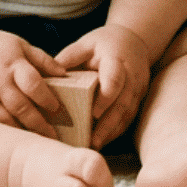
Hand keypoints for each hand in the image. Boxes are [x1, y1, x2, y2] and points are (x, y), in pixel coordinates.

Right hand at [0, 29, 67, 135]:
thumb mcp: (22, 46)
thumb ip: (43, 60)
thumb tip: (65, 74)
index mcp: (12, 63)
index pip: (32, 83)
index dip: (46, 98)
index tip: (57, 108)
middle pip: (20, 106)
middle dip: (38, 123)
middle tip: (52, 136)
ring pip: (4, 120)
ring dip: (21, 132)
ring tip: (36, 140)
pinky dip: (4, 132)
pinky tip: (15, 139)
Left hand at [55, 24, 153, 148]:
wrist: (134, 41)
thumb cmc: (104, 43)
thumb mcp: (86, 43)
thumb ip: (69, 57)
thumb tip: (48, 75)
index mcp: (117, 59)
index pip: (115, 79)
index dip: (106, 97)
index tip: (94, 114)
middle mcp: (132, 75)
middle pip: (123, 102)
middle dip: (108, 124)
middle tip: (93, 141)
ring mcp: (138, 88)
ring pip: (128, 113)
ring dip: (113, 131)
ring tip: (95, 145)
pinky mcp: (139, 98)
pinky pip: (130, 117)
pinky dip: (117, 130)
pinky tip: (104, 140)